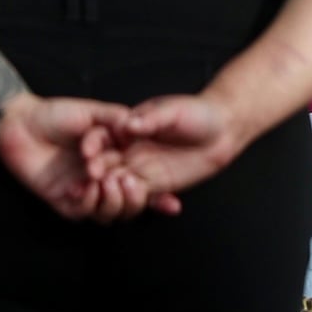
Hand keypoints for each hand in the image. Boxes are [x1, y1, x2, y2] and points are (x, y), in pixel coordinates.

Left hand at [0, 94, 147, 220]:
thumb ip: (117, 119)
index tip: (174, 204)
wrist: (21, 123)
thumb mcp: (93, 112)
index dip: (160, 196)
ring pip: (108, 213)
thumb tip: (140, 130)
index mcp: (116, 162)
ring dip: (113, 202)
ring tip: (108, 182)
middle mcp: (103, 180)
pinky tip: (86, 186)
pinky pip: (81, 211)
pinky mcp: (63, 200)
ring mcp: (83, 191)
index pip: (144, 184)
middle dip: (136, 199)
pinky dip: (88, 202)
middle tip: (131, 182)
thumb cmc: (56, 114)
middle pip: (129, 205)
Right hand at [87, 89, 245, 206]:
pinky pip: (139, 196)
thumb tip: (130, 125)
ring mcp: (140, 168)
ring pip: (117, 184)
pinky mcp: (155, 184)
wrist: (223, 129)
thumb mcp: (172, 111)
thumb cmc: (196, 112)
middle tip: (93, 180)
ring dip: (112, 190)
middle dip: (96, 173)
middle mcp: (127, 151)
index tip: (87, 156)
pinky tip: (132, 200)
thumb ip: (151, 119)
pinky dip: (133, 200)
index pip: (100, 140)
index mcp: (124, 129)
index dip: (92, 147)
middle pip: (104, 164)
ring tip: (112, 192)